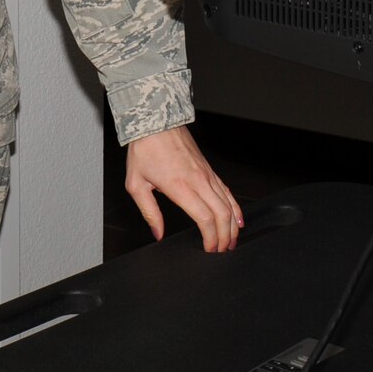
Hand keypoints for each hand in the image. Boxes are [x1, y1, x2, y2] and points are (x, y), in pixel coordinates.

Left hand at [124, 125, 243, 252]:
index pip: (205, 219)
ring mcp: (207, 174)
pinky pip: (227, 191)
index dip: (211, 238)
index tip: (209, 250)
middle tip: (222, 251)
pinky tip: (237, 219)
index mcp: (181, 187)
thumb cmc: (145, 149)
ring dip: (232, 226)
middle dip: (225, 237)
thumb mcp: (136, 184)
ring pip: (228, 204)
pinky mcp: (209, 169)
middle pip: (222, 215)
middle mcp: (199, 181)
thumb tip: (157, 233)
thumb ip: (149, 212)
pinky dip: (235, 208)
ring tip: (231, 241)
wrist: (156, 120)